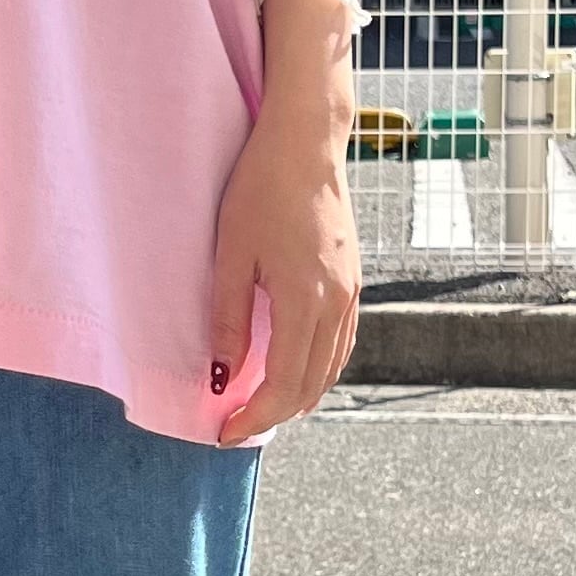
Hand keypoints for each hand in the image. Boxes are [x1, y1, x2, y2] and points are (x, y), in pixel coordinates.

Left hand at [209, 0, 360, 445]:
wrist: (307, 144)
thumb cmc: (260, 189)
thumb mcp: (231, 254)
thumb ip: (229, 319)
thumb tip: (224, 374)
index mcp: (305, 300)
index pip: (283, 385)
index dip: (254, 417)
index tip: (223, 431)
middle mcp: (336, 304)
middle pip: (310, 386)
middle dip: (272, 414)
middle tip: (234, 424)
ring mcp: (350, 293)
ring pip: (329, 368)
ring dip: (296, 396)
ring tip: (259, 406)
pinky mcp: (352, 281)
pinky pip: (340, 343)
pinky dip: (316, 369)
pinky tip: (292, 370)